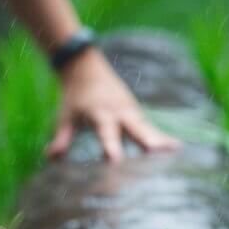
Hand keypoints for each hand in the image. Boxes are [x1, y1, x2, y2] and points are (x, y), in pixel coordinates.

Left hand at [47, 48, 179, 161]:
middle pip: (134, 128)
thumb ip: (62, 137)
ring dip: (160, 140)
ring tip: (175, 152)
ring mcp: (131, 111)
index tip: (116, 160)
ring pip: (147, 128)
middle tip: (157, 153)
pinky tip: (177, 148)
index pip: (106, 132)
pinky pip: (151, 128)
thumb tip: (51, 157)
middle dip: (146, 140)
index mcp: (100, 113)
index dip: (111, 146)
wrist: (86, 67)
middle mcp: (119, 111)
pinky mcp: (137, 114)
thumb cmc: (75, 96)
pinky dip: (162, 137)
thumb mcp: (65, 115)